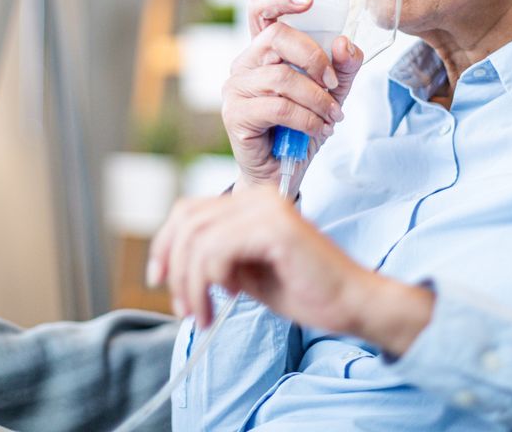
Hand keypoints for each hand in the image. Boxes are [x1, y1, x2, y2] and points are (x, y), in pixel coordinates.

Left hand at [147, 186, 433, 355]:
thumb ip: (216, 259)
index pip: (189, 211)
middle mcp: (257, 196)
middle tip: (184, 307)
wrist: (352, 302)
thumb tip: (174, 264)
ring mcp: (266, 208)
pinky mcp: (274, 227)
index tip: (159, 280)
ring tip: (205, 314)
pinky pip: (217, 250)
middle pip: (186, 221)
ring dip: (192, 284)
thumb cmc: (306, 290)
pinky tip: (232, 297)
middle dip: (174, 268)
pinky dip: (212, 280)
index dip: (165, 245)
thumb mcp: (247, 272)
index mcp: (251, 202)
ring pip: (197, 240)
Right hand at [222, 0, 363, 189]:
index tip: (309, 0)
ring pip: (281, 77)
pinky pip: (278, 107)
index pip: (260, 10)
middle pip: (276, 38)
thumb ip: (343, 66)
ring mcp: (235, 88)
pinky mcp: (235, 115)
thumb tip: (345, 42)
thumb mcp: (332, 92)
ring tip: (333, 116)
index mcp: (264, 50)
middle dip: (314, 57)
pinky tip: (320, 129)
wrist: (284, 171)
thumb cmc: (303, 126)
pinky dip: (308, 118)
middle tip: (333, 83)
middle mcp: (244, 63)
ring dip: (317, 98)